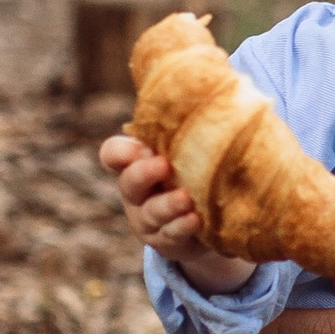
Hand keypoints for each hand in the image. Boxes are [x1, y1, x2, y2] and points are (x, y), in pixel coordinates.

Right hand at [97, 131, 255, 293]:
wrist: (212, 220)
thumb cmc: (197, 173)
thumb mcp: (190, 151)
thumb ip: (190, 129)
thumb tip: (220, 90)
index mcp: (137, 165)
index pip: (113, 154)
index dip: (120, 152)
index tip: (143, 147)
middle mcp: (137, 193)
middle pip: (129, 183)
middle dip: (144, 173)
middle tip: (163, 164)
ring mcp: (150, 220)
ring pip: (152, 212)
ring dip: (168, 205)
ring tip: (186, 198)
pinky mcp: (168, 243)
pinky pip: (171, 236)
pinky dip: (182, 227)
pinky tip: (196, 219)